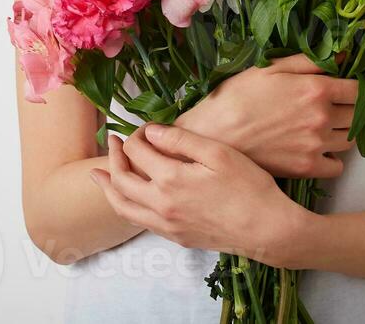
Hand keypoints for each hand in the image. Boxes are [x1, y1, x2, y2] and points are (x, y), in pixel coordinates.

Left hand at [89, 124, 312, 264]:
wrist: (266, 230)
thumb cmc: (249, 187)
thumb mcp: (218, 154)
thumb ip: (182, 141)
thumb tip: (152, 131)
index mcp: (170, 179)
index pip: (138, 151)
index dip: (137, 135)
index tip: (145, 127)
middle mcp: (160, 204)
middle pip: (121, 180)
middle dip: (113, 157)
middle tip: (112, 142)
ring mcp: (166, 224)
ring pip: (123, 207)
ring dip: (108, 188)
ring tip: (98, 176)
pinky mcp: (175, 237)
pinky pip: (139, 222)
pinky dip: (126, 207)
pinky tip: (129, 199)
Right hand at [174, 53, 364, 178]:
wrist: (214, 135)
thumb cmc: (238, 96)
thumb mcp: (271, 68)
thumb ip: (310, 61)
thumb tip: (342, 54)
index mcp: (316, 90)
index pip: (361, 92)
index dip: (363, 90)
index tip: (358, 90)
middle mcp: (322, 118)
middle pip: (359, 116)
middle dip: (354, 109)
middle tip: (340, 106)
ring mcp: (315, 145)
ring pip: (350, 141)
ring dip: (344, 132)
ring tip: (327, 127)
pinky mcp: (306, 168)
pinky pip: (336, 167)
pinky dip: (332, 159)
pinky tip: (318, 149)